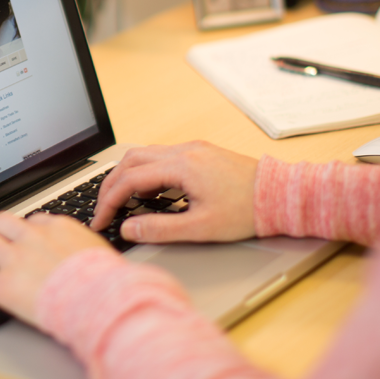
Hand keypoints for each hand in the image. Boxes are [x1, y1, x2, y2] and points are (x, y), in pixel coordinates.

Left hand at [0, 213, 109, 324]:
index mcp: (57, 227)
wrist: (99, 299)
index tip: (23, 241)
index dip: (26, 232)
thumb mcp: (98, 250)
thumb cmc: (106, 280)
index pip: (34, 220)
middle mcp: (32, 238)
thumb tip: (85, 253)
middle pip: (1, 221)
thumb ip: (83, 245)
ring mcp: (15, 260)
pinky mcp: (2, 285)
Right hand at [91, 141, 258, 243]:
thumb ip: (160, 228)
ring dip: (126, 175)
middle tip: (102, 209)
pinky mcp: (199, 152)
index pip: (130, 179)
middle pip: (131, 160)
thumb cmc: (246, 211)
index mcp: (182, 166)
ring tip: (118, 200)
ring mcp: (192, 148)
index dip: (109, 200)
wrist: (279, 194)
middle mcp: (184, 151)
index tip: (100, 220)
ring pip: (145, 154)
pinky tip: (145, 190)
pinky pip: (161, 155)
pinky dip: (144, 170)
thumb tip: (129, 229)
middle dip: (110, 184)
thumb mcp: (201, 228)